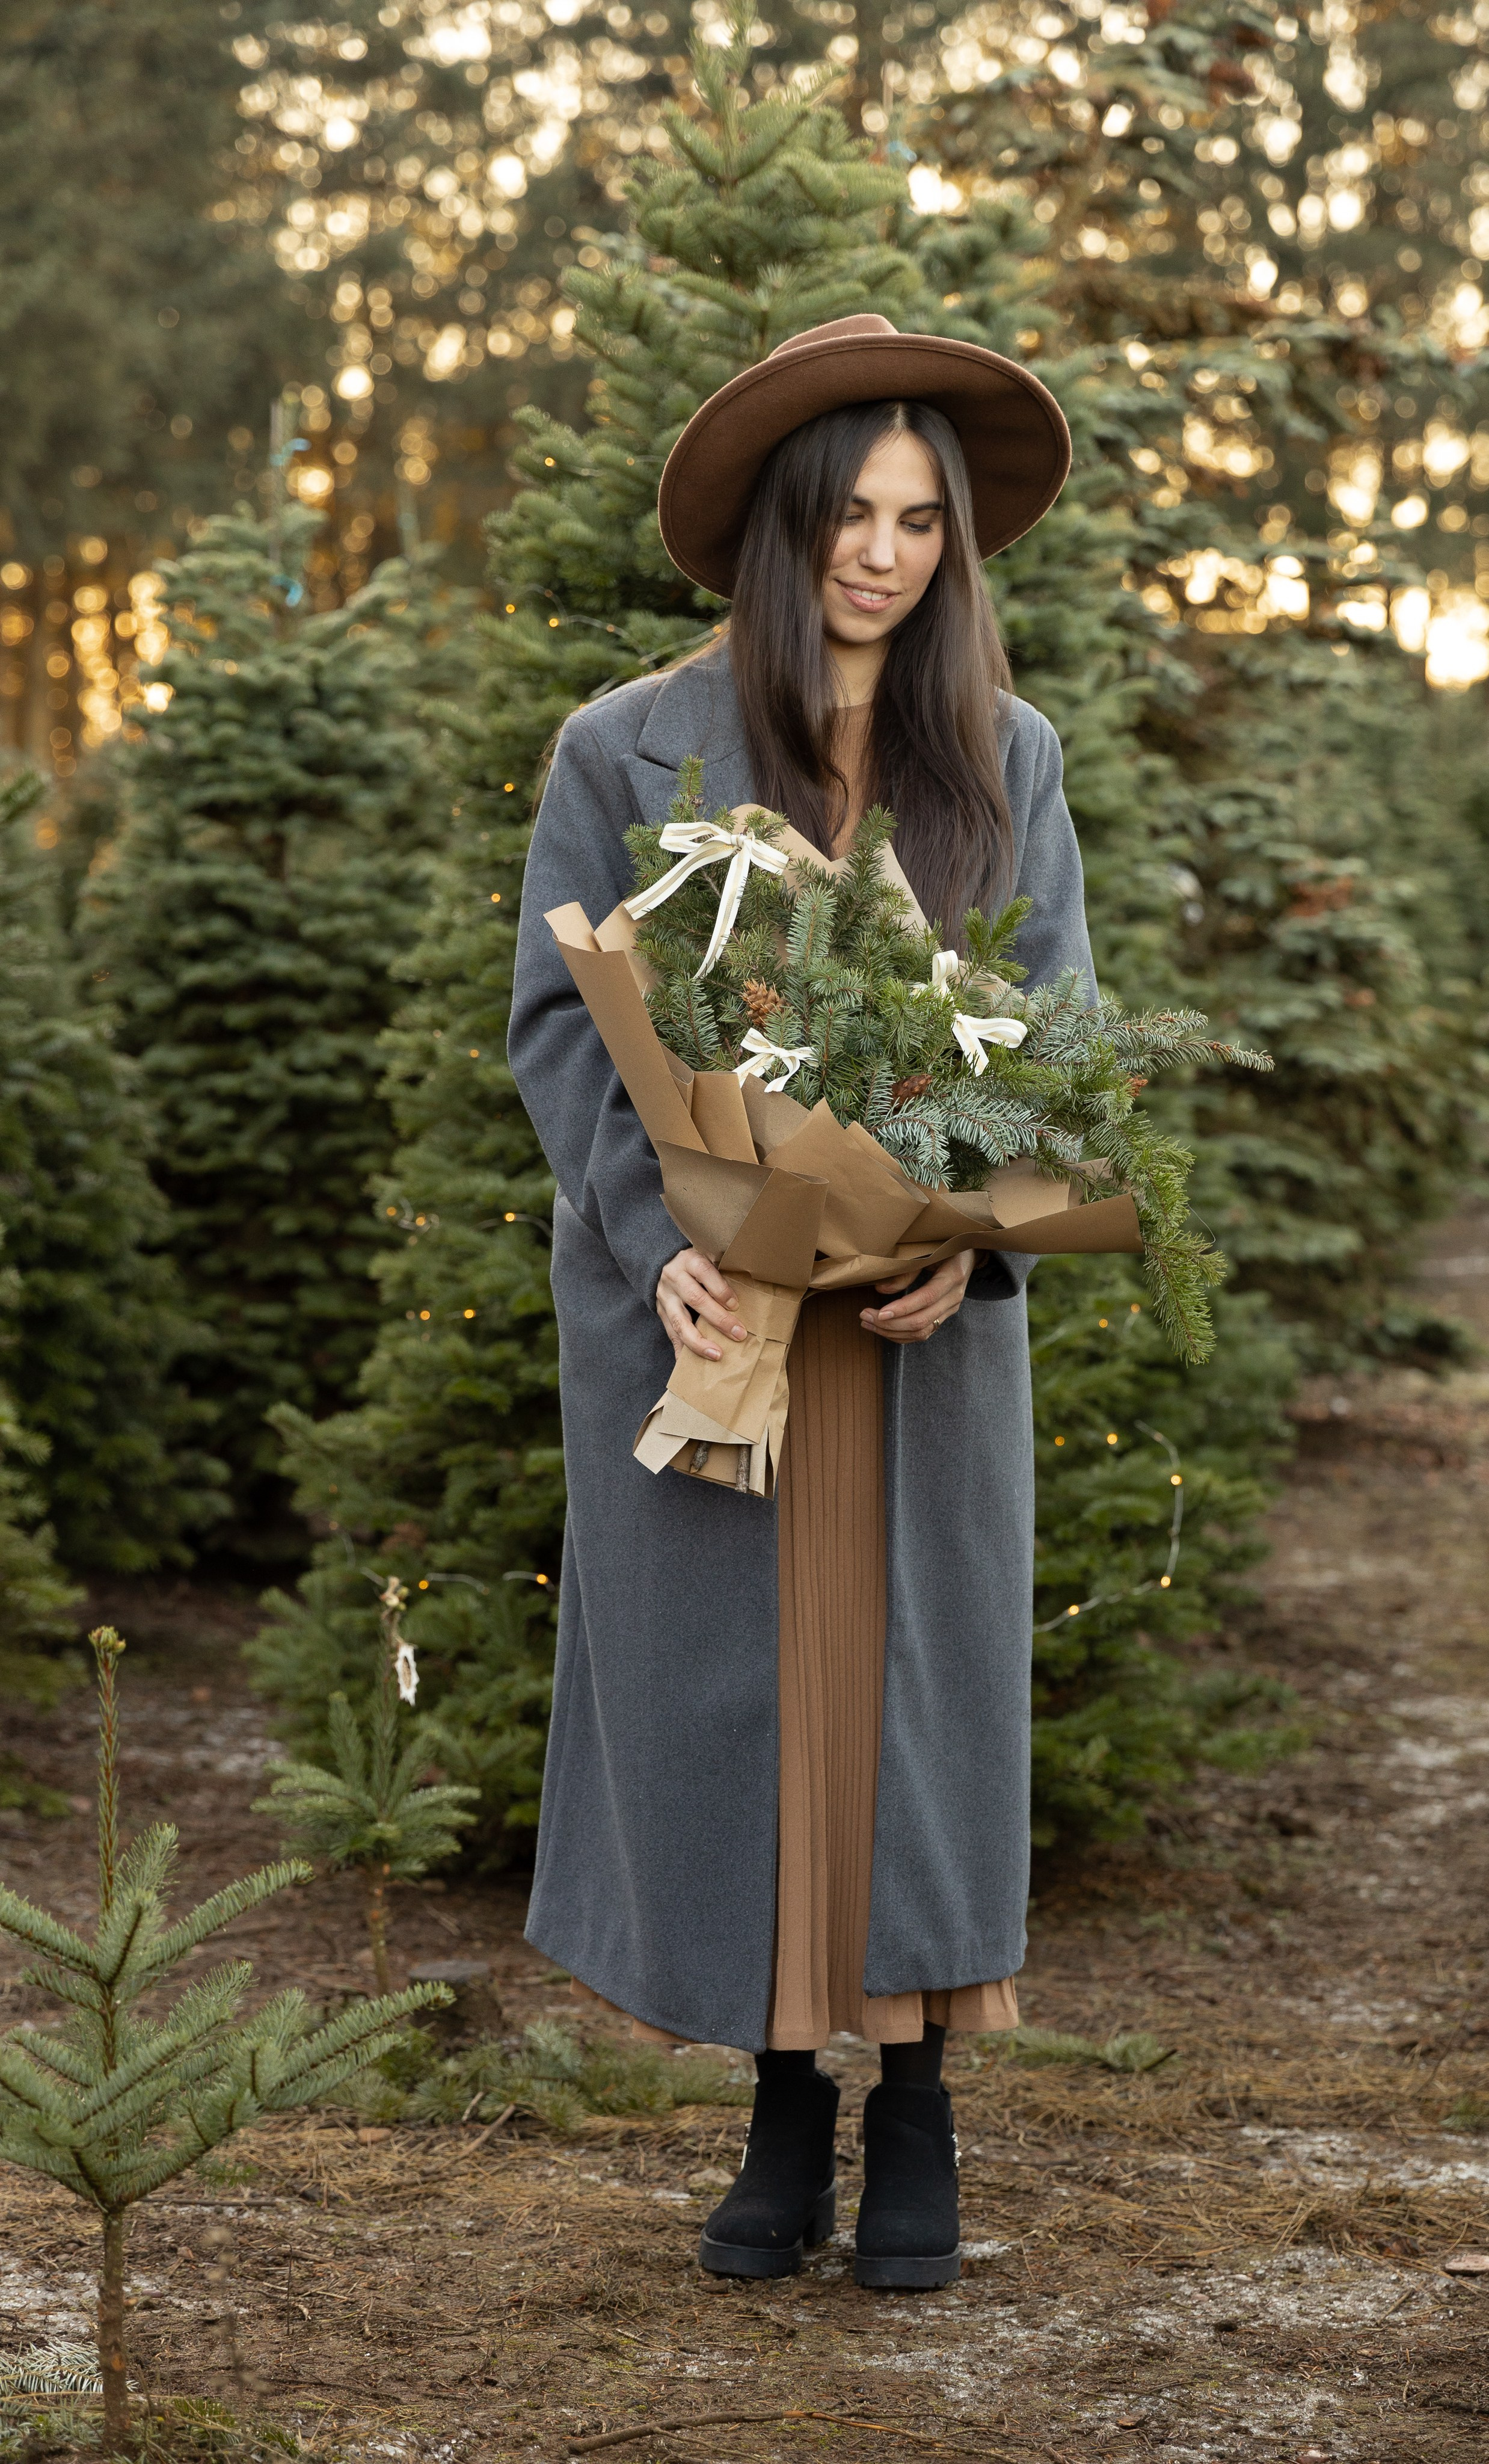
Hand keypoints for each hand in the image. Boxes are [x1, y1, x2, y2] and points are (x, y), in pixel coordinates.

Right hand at [656, 1247, 748, 1362]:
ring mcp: (665, 1297)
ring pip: (680, 1321)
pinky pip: (670, 1334)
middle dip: (718, 1319)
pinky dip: (680, 1350)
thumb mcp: (705, 1257)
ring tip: (716, 1354)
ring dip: (699, 1341)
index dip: (721, 1289)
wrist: (659, 1262)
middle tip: (739, 1334)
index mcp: (689, 1261)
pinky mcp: (661, 1312)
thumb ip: (721, 1273)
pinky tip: (687, 1366)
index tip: (735, 1305)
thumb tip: (749, 1294)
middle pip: (696, 1299)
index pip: (705, 1272)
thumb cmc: (693, 1263)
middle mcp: (675, 1278)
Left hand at [861, 1249, 977, 1345]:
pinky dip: (902, 1335)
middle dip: (890, 1323)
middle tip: (864, 1316)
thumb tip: (881, 1289)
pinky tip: (883, 1329)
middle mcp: (954, 1297)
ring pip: (922, 1332)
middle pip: (922, 1321)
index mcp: (953, 1275)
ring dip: (892, 1332)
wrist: (967, 1253)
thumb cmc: (943, 1246)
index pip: (926, 1298)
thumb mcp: (927, 1251)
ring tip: (868, 1323)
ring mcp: (951, 1309)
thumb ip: (906, 1270)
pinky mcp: (944, 1315)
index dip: (902, 1308)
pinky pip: (923, 1333)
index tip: (879, 1313)